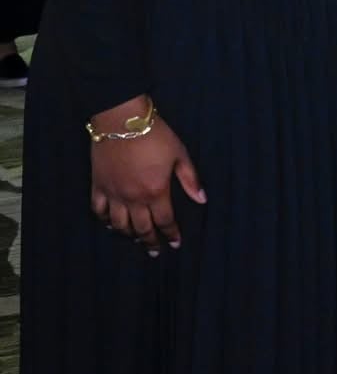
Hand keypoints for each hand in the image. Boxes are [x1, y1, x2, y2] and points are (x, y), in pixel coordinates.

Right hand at [88, 96, 205, 255]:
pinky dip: (105, 221)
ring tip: (136, 241)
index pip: (165, 221)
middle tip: (156, 252)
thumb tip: (201, 199)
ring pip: (119, 224)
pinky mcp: (98, 186)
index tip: (175, 244)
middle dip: (150, 242)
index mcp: (156, 191)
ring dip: (129, 235)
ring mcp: (114, 193)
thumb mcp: (180, 154)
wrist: (122, 121)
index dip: (171, 234)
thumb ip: (190, 179)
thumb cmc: (156, 136)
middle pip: (141, 228)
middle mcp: (133, 198)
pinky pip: (99, 210)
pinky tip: (110, 225)